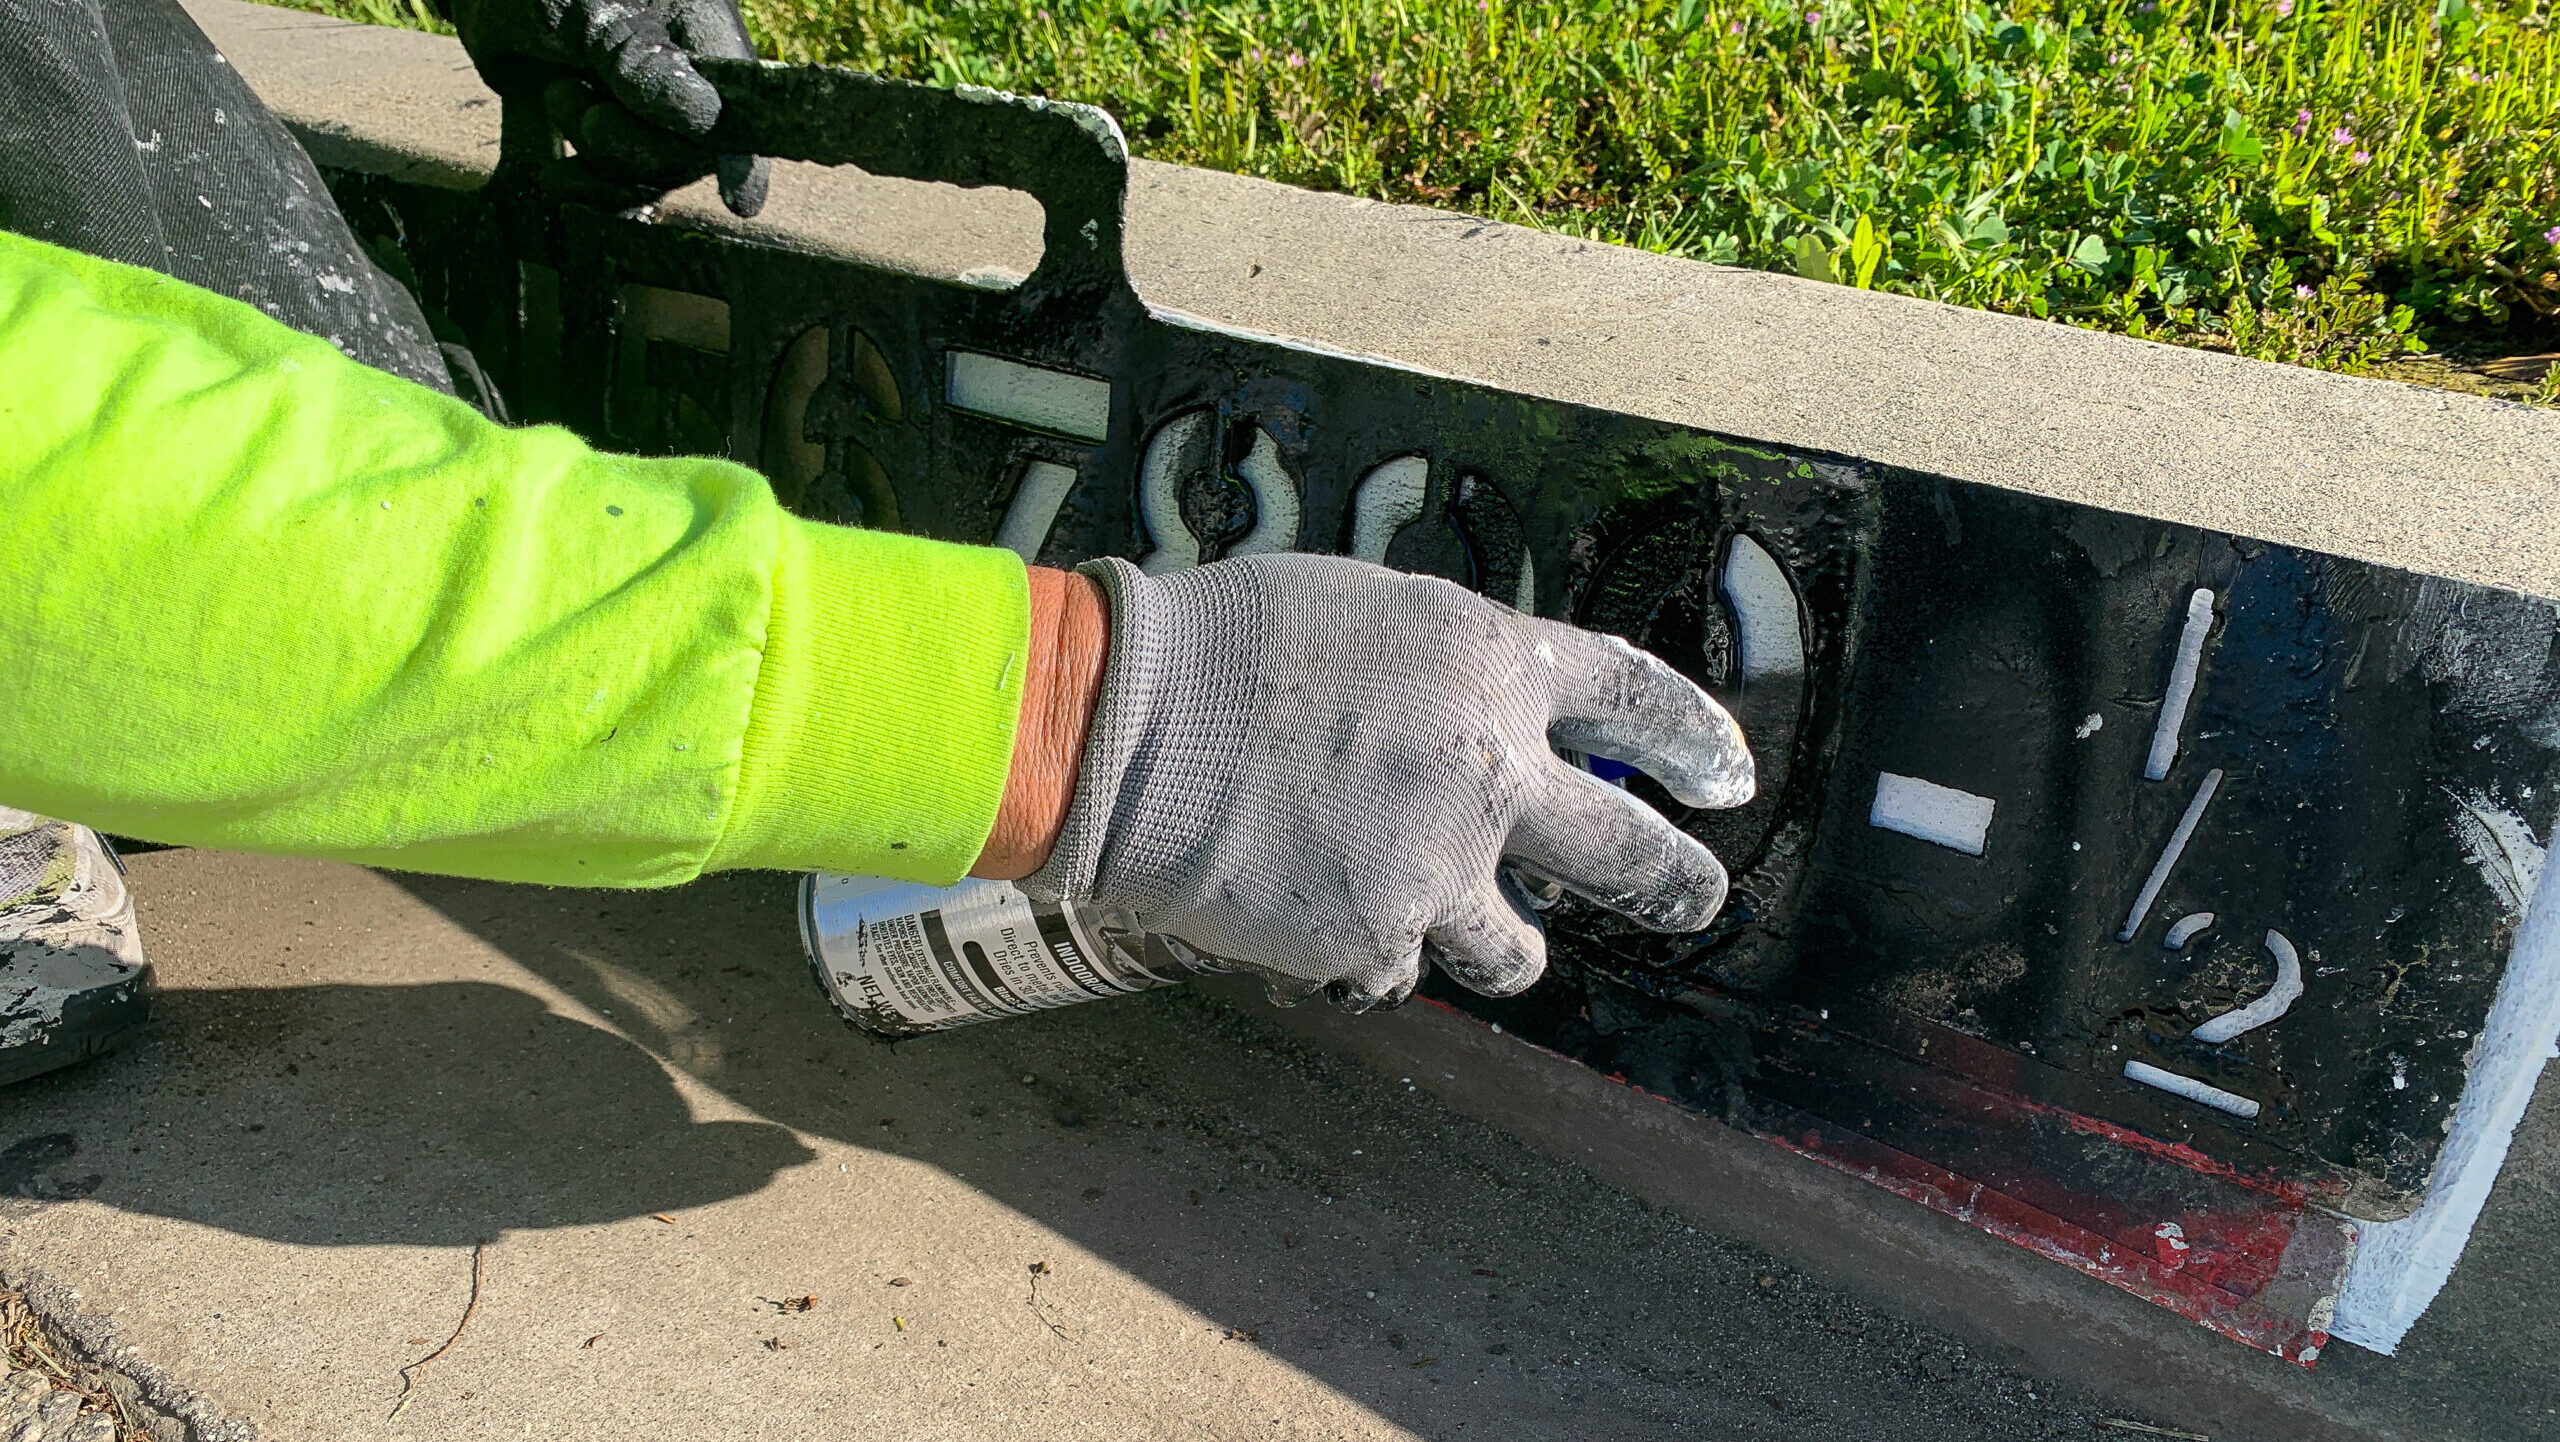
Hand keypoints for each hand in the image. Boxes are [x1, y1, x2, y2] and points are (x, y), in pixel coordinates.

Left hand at [441, 0, 770, 215]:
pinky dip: (590, 190)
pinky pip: (621, 186)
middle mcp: (690, 82)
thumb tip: (702, 117)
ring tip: (557, 94)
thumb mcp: (596, 7)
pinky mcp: (614, 135)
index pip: (743, 106)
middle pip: (693, 153)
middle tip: (580, 106)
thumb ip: (643, 59)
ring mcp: (651, 114)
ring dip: (600, 154)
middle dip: (635, 146)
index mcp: (705, 37)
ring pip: (654, 174)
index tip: (737, 201)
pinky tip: (557, 176)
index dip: (744, 156)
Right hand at [1015, 554, 1753, 1010]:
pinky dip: (1372, 945)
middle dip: (1677, 884)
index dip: (1694, 742)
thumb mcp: (1372, 615)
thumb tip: (1493, 719)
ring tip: (1456, 921)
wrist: (1126, 726)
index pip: (1639, 699)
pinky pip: (1402, 965)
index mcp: (1494, 665)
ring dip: (1497, 937)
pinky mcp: (1378, 940)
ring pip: (1520, 948)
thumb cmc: (1227, 646)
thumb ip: (1453, 672)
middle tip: (1698, 899)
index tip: (1725, 778)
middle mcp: (1494, 771)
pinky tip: (1316, 905)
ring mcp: (1441, 868)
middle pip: (1631, 853)